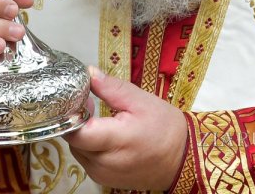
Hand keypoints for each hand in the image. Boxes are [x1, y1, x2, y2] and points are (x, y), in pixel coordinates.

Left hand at [64, 68, 189, 190]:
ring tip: (99, 120)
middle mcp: (105, 163)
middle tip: (89, 104)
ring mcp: (103, 175)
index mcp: (116, 141)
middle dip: (76, 120)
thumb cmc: (165, 128)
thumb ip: (111, 88)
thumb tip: (88, 73)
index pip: (76, 132)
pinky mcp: (104, 180)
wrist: (182, 160)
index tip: (81, 99)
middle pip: (73, 140)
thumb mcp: (141, 100)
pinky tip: (103, 135)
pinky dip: (89, 146)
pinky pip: (85, 159)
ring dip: (82, 134)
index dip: (72, 113)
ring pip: (77, 150)